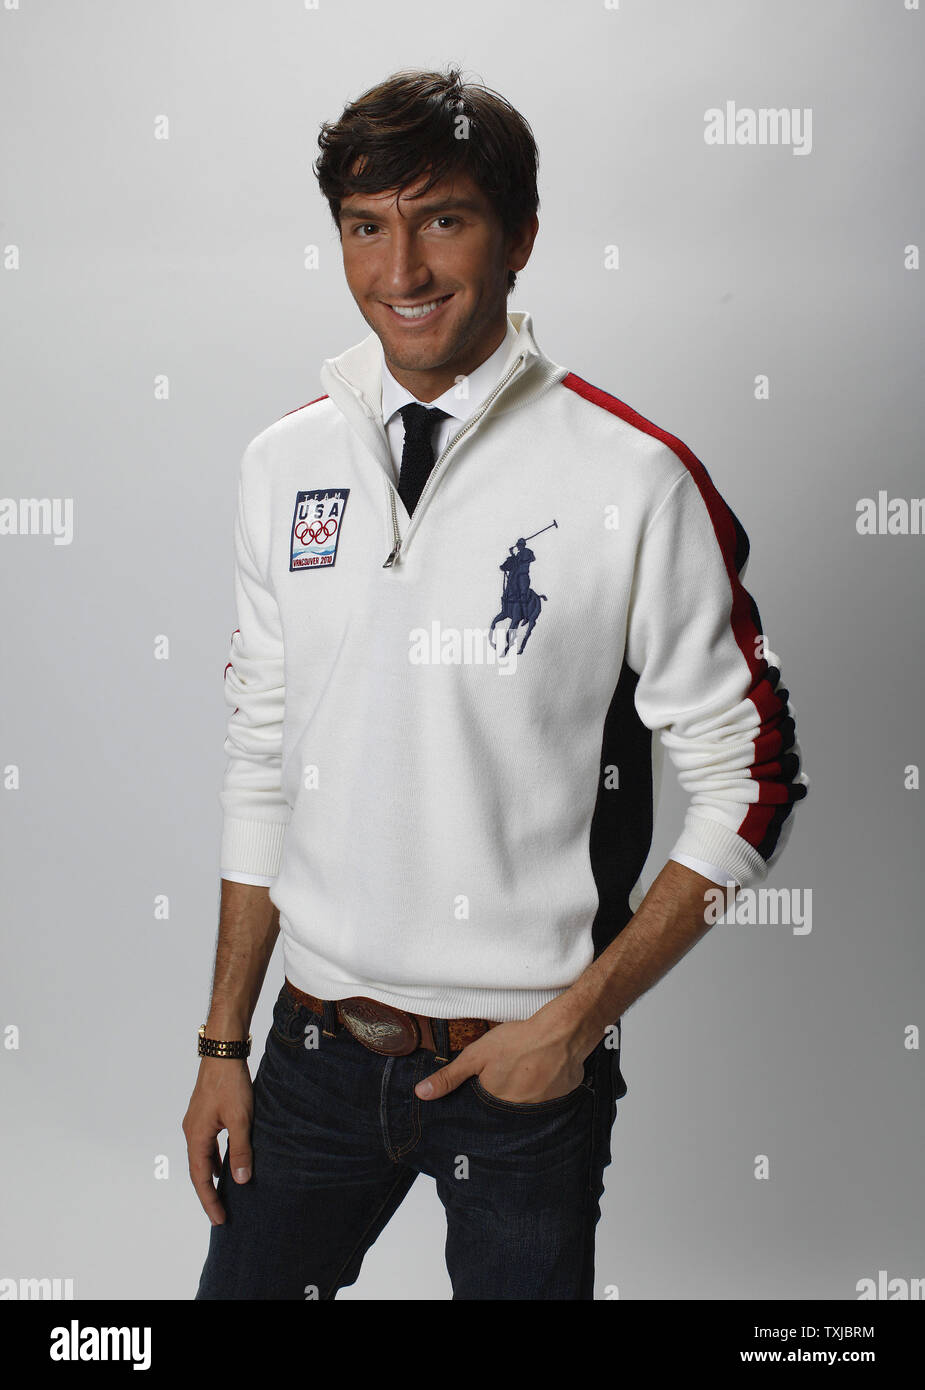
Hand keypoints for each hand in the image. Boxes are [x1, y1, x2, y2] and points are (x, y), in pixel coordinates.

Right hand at [182, 1057, 253, 1223]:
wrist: (223, 1052)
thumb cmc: (230, 1083)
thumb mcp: (240, 1120)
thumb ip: (240, 1151)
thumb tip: (241, 1180)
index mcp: (196, 1136)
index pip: (200, 1178)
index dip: (210, 1200)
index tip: (219, 1219)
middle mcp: (191, 1131)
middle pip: (198, 1170)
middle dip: (209, 1193)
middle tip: (222, 1214)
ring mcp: (196, 1122)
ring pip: (202, 1157)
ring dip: (211, 1176)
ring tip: (224, 1194)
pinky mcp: (204, 1114)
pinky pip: (207, 1144)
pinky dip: (214, 1159)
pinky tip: (225, 1164)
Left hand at [414, 1010, 591, 1104]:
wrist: (562, 1032)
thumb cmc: (518, 1040)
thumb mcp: (476, 1055)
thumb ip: (449, 1076)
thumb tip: (421, 1094)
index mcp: (496, 1102)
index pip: (484, 1107)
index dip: (485, 1091)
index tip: (491, 1079)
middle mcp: (519, 1111)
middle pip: (507, 1105)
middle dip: (507, 1090)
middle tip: (513, 1068)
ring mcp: (543, 1107)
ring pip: (530, 1102)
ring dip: (528, 1089)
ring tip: (530, 1067)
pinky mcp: (563, 1097)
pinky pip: (551, 1095)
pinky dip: (548, 1084)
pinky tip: (547, 1068)